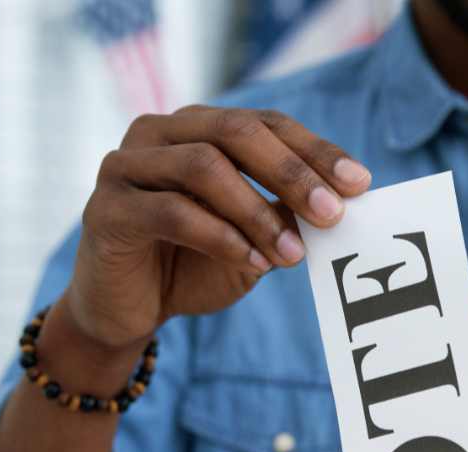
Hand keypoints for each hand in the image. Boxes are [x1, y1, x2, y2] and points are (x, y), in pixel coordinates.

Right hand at [64, 105, 371, 351]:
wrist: (125, 312)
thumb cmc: (191, 268)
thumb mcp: (251, 242)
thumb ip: (282, 218)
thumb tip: (336, 205)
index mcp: (197, 128)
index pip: (265, 124)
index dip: (315, 150)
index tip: (360, 183)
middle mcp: (159, 134)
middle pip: (235, 132)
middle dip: (291, 172)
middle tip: (331, 213)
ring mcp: (126, 166)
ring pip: (203, 167)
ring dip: (256, 212)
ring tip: (290, 255)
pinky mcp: (107, 209)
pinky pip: (172, 212)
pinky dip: (219, 237)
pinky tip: (251, 262)